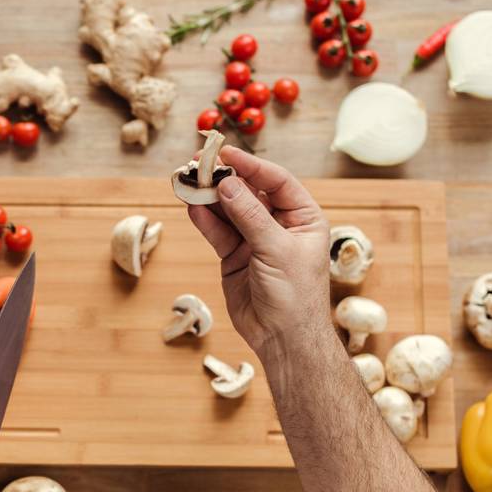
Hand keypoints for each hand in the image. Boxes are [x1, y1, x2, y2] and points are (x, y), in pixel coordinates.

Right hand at [187, 147, 331, 354]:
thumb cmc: (295, 296)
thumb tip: (227, 184)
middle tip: (199, 164)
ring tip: (188, 182)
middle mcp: (280, 225)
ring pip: (229, 211)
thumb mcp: (277, 250)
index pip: (277, 181)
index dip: (251, 165)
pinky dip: (205, 220)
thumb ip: (250, 216)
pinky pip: (218, 232)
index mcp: (303, 218)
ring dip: (209, 198)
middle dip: (225, 179)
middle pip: (249, 192)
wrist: (283, 338)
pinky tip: (192, 207)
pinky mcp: (235, 257)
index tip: (226, 153)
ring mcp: (255, 241)